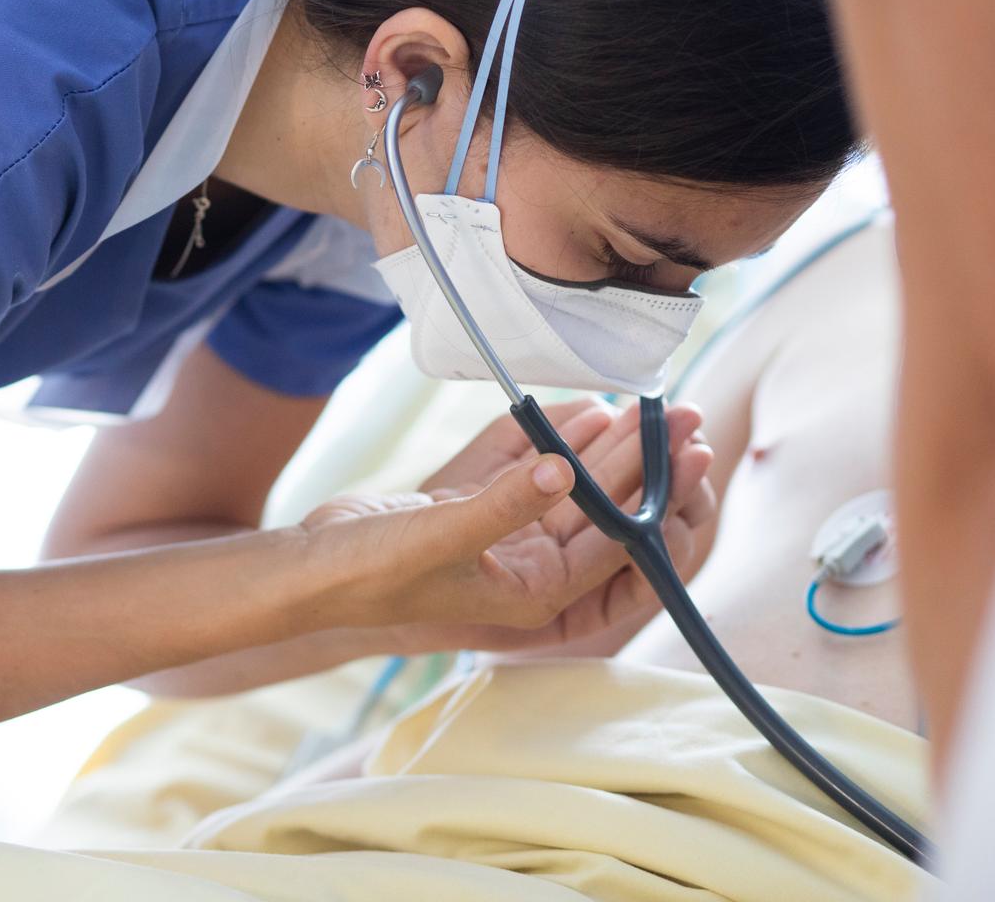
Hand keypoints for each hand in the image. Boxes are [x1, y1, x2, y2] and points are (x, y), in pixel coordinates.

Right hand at [300, 401, 716, 650]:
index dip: (657, 492)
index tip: (690, 449)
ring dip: (604, 445)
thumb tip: (567, 468)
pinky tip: (580, 407)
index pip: (615, 538)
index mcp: (534, 591)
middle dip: (643, 461)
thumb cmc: (369, 571)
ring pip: (570, 484)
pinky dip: (553, 437)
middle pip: (602, 507)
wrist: (305, 572)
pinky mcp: (472, 507)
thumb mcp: (440, 536)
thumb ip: (505, 503)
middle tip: (684, 414)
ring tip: (641, 404)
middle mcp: (528, 567)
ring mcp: (501, 535)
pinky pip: (526, 468)